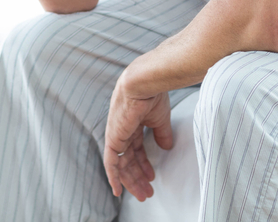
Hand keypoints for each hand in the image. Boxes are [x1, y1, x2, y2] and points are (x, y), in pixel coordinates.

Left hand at [103, 75, 173, 201]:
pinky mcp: (113, 138)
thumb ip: (162, 134)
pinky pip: (111, 162)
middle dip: (138, 176)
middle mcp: (122, 130)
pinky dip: (113, 177)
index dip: (143, 164)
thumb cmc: (152, 94)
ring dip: (131, 181)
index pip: (136, 149)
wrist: (144, 83)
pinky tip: (118, 191)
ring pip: (121, 164)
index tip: (151, 176)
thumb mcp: (160, 119)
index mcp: (131, 123)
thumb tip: (167, 147)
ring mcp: (116, 135)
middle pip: (129, 159)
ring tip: (143, 194)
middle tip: (147, 192)